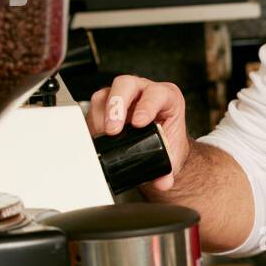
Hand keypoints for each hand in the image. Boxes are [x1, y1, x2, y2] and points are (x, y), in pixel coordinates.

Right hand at [86, 74, 189, 191]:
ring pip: (106, 94)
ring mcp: (123, 97)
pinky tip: (97, 137)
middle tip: (113, 130)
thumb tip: (163, 181)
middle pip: (126, 84)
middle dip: (116, 106)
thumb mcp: (172, 156)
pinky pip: (94, 108)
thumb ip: (168, 169)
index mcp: (166, 97)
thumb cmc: (169, 142)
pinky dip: (93, 123)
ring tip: (104, 136)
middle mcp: (143, 91)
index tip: (139, 123)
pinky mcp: (105, 106)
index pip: (157, 93)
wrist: (161, 147)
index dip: (147, 105)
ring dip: (101, 116)